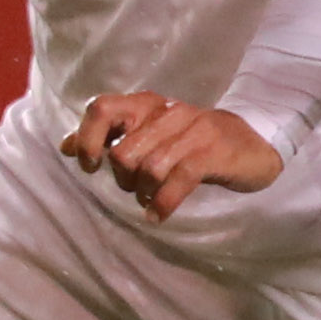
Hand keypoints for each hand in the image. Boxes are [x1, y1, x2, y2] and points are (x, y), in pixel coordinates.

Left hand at [64, 91, 283, 219]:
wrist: (255, 143)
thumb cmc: (195, 142)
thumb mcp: (151, 133)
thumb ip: (111, 136)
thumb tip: (65, 147)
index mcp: (147, 104)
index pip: (102, 109)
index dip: (87, 140)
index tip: (89, 166)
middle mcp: (168, 112)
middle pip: (123, 152)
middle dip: (122, 179)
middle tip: (135, 188)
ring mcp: (193, 131)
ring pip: (148, 168)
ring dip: (144, 193)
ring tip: (150, 201)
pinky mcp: (213, 153)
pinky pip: (177, 180)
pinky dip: (163, 204)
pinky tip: (159, 215)